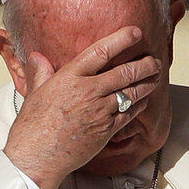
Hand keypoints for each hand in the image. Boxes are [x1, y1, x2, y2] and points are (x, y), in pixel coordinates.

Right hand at [3, 26, 160, 188]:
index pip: (101, 52)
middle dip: (144, 64)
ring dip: (147, 83)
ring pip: (131, 93)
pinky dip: (139, 106)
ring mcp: (99, 111)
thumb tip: (37, 57)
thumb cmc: (33, 126)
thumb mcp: (35, 92)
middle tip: (154, 60)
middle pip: (124, 73)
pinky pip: (129, 114)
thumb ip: (41, 72)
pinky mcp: (106, 130)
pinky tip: (143, 101)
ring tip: (155, 77)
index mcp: (70, 78)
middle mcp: (88, 92)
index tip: (135, 32)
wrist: (37, 156)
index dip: (121, 40)